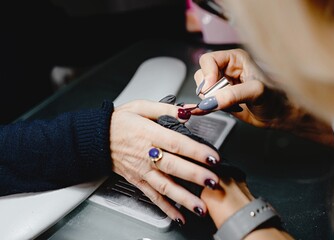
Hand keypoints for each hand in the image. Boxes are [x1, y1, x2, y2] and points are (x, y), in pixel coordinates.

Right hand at [109, 100, 220, 223]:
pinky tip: (179, 216)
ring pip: (165, 186)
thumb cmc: (119, 122)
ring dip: (184, 198)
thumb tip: (187, 112)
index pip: (176, 144)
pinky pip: (153, 197)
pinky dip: (166, 209)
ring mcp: (142, 170)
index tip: (213, 157)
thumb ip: (166, 108)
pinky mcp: (138, 181)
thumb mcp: (141, 107)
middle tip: (213, 182)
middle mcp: (146, 154)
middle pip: (174, 167)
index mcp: (149, 134)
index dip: (196, 151)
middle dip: (195, 176)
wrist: (96, 138)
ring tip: (201, 207)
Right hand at [194, 48, 288, 127]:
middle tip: (226, 99)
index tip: (211, 88)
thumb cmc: (276, 98)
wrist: (280, 115)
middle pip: (202, 76)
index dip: (207, 74)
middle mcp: (226, 69)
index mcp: (234, 59)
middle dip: (210, 90)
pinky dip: (206, 108)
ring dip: (212, 101)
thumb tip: (211, 100)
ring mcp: (222, 85)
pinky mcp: (220, 99)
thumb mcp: (256, 92)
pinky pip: (205, 102)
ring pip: (202, 90)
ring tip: (232, 105)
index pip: (208, 60)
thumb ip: (233, 95)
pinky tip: (216, 110)